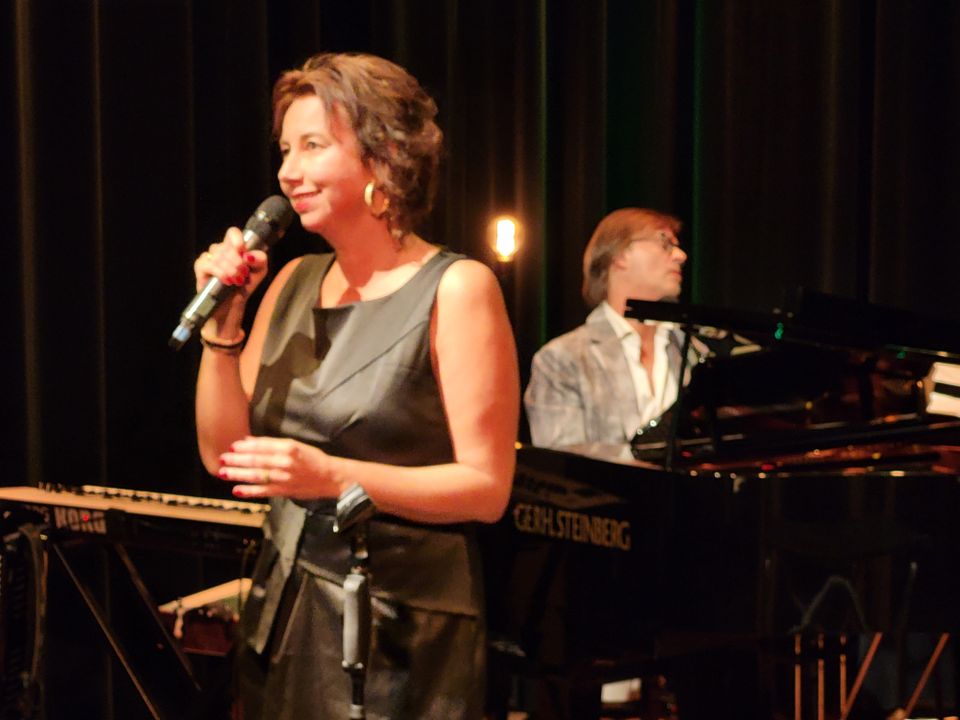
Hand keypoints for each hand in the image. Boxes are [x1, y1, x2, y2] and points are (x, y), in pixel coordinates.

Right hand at [194, 227, 268, 298]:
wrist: (233, 303)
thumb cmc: (245, 285)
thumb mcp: (259, 271)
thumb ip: (260, 259)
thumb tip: (249, 255)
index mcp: (234, 247)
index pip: (232, 233)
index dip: (237, 239)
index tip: (242, 250)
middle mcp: (220, 249)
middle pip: (227, 247)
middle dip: (238, 262)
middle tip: (243, 274)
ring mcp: (209, 257)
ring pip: (218, 256)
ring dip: (230, 270)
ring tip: (237, 281)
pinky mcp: (200, 267)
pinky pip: (208, 264)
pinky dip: (220, 273)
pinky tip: (227, 281)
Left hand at [217, 436, 341, 499]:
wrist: (330, 477)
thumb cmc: (313, 459)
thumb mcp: (296, 445)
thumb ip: (273, 444)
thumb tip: (250, 441)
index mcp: (288, 447)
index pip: (262, 446)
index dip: (245, 446)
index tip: (232, 446)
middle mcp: (285, 462)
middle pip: (256, 460)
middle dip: (236, 460)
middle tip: (222, 458)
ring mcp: (284, 478)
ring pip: (256, 475)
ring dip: (238, 474)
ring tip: (223, 472)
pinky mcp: (284, 491)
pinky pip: (263, 491)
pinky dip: (249, 491)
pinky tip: (236, 490)